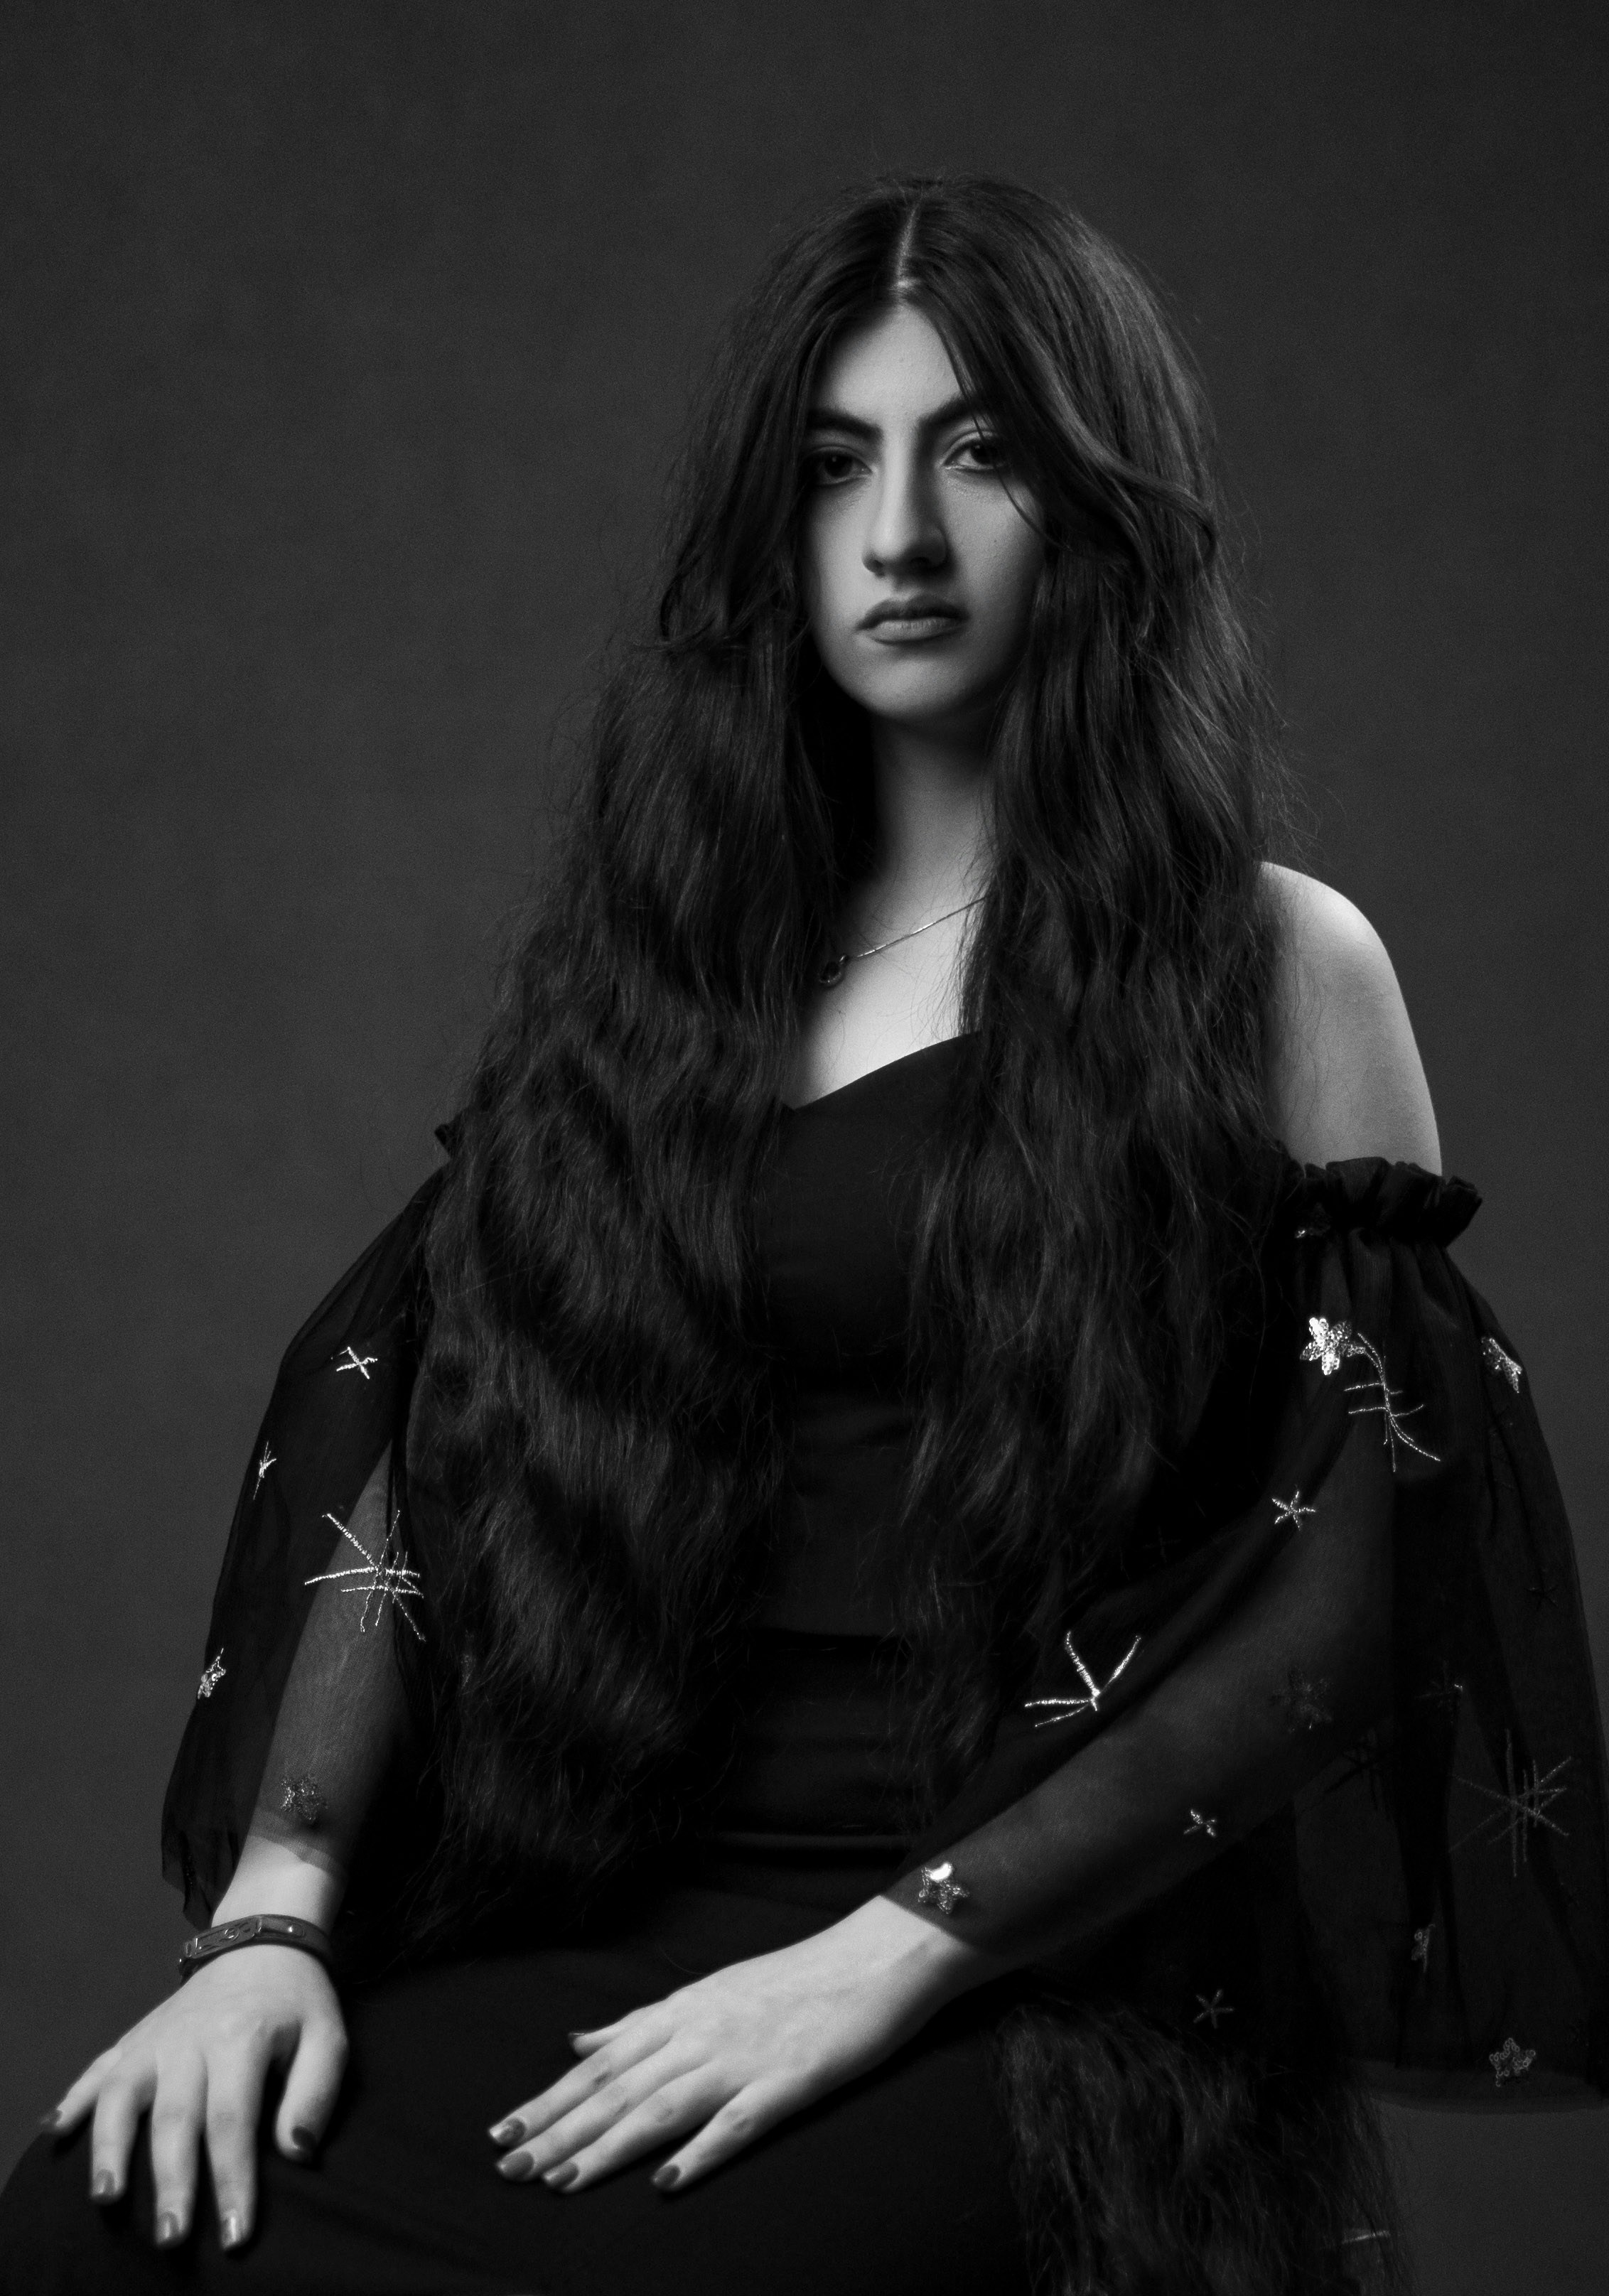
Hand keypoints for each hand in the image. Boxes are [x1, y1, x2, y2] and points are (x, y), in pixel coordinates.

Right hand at [40, 1946, 346, 2252]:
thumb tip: (296, 2152)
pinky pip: (98, 2069)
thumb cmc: (298, 2001)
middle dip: (172, 2182)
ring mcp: (156, 2038)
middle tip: (172, 2237)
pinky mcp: (135, 2038)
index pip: (232, 2119)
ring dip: (110, 2147)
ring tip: (107, 2195)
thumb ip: (316, 2093)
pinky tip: (56, 2132)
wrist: (262, 1941)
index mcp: (241, 2038)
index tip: (233, 2233)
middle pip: (175, 2118)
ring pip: (122, 2095)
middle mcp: (190, 2039)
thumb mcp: (329, 2037)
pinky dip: (74, 2100)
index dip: (232, 2180)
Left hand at [489, 1895, 982, 2194]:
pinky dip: (701, 2151)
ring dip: (608, 2146)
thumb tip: (577, 2039)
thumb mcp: (706, 1993)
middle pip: (618, 2088)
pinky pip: (738, 2122)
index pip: (601, 2063)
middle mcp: (700, 2033)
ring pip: (662, 2107)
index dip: (551, 2098)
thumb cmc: (790, 1980)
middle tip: (509, 2165)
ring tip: (560, 2180)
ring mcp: (743, 2058)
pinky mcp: (788, 2082)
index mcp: (680, 2013)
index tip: (501, 2130)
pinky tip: (668, 2182)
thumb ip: (641, 2023)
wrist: (873, 1959)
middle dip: (559, 2129)